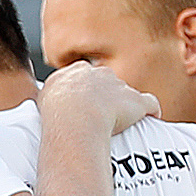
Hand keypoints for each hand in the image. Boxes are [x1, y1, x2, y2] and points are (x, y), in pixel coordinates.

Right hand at [40, 62, 158, 134]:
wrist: (75, 118)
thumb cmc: (55, 114)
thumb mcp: (42, 99)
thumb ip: (49, 96)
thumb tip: (45, 104)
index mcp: (78, 71)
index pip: (86, 76)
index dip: (86, 91)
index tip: (84, 105)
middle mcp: (101, 74)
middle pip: (108, 82)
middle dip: (108, 96)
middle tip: (103, 117)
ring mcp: (120, 87)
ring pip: (127, 94)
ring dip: (127, 106)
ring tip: (123, 124)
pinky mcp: (137, 101)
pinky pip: (150, 103)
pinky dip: (151, 111)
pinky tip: (152, 119)